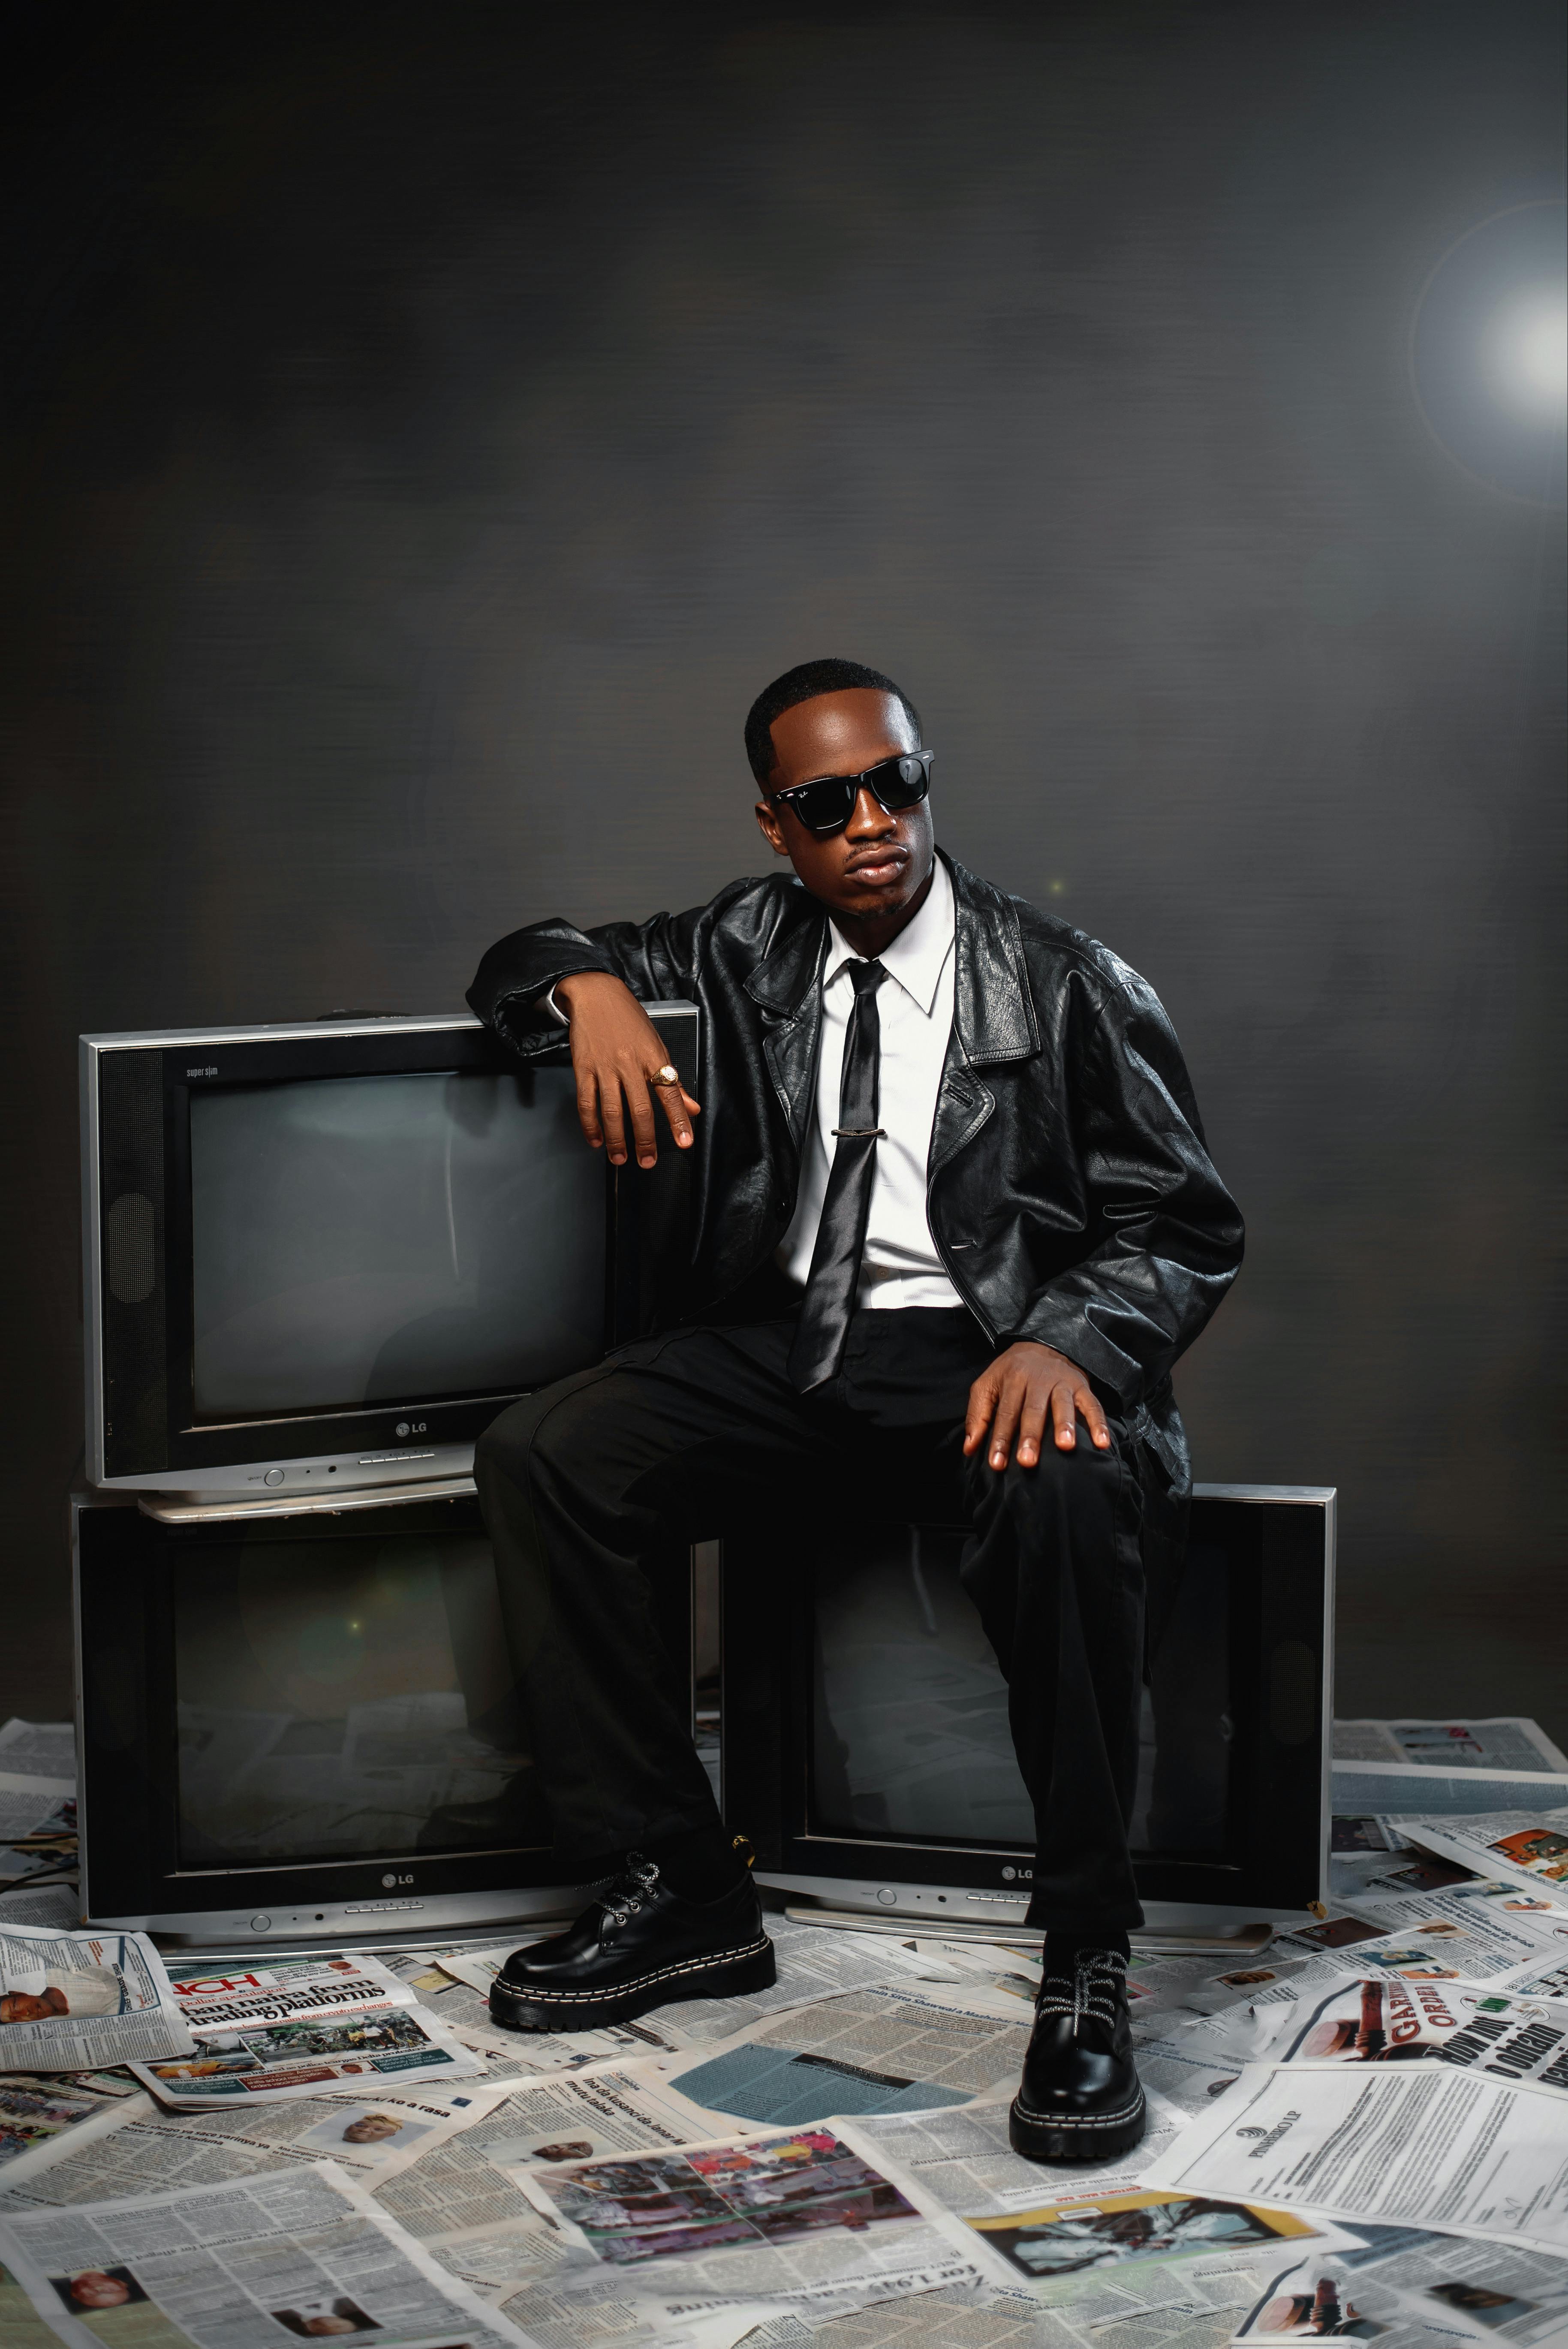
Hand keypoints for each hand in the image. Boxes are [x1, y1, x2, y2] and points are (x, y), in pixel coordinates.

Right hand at [555, 972, 701, 1166]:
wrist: (596, 995)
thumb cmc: (629, 1020)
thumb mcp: (657, 1045)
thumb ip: (673, 1081)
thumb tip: (692, 1109)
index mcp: (653, 1058)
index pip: (670, 1094)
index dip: (678, 1121)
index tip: (685, 1143)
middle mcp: (630, 1064)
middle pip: (640, 1109)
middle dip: (645, 1140)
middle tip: (647, 1162)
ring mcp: (605, 1067)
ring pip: (612, 1111)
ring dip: (616, 1140)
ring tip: (620, 1158)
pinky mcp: (583, 1068)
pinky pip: (587, 1102)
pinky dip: (591, 1125)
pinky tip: (596, 1140)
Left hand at [963, 1341, 1111, 1470]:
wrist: (1042, 1342)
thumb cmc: (1011, 1373)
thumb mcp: (987, 1386)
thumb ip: (977, 1416)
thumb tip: (969, 1449)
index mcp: (1012, 1379)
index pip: (1005, 1413)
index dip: (1000, 1440)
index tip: (996, 1464)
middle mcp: (1038, 1380)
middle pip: (1033, 1410)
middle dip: (1030, 1436)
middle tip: (1028, 1461)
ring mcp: (1062, 1382)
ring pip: (1063, 1405)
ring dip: (1065, 1426)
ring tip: (1065, 1447)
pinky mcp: (1082, 1386)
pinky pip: (1093, 1405)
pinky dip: (1099, 1423)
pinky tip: (1102, 1444)